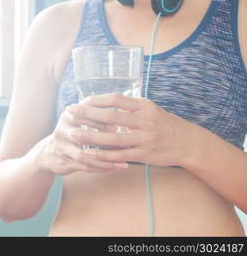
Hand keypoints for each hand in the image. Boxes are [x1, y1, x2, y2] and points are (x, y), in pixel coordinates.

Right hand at [38, 104, 129, 175]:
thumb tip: (123, 110)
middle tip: (123, 142)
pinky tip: (114, 168)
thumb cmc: (70, 134)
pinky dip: (101, 168)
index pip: (85, 115)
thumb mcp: (77, 120)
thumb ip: (94, 114)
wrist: (47, 154)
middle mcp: (63, 131)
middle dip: (104, 139)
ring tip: (123, 162)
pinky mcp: (64, 163)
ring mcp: (62, 148)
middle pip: (84, 135)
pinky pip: (85, 167)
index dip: (102, 120)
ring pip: (85, 155)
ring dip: (105, 159)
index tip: (119, 124)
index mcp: (68, 116)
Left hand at [66, 93, 207, 167]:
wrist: (186, 143)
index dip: (97, 99)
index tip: (81, 101)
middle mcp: (144, 120)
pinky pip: (120, 155)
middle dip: (87, 114)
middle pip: (111, 116)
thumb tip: (104, 103)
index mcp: (144, 106)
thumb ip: (130, 107)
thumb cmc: (163, 124)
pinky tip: (89, 153)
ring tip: (73, 133)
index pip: (116, 99)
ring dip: (90, 135)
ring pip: (113, 137)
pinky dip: (103, 155)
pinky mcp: (144, 155)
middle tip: (69, 112)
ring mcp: (145, 138)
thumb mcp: (150, 109)